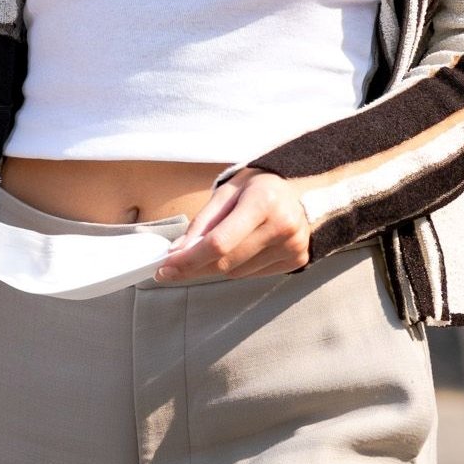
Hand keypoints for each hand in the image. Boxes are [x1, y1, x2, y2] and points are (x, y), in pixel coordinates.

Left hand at [156, 169, 308, 281]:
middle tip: (172, 268)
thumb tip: (178, 252)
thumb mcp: (226, 192)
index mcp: (262, 202)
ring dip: (216, 266)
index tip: (165, 268)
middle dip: (195, 267)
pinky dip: (237, 267)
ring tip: (214, 249)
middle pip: (228, 262)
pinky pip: (254, 275)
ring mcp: (293, 246)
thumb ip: (201, 222)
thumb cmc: (255, 188)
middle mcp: (282, 226)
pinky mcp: (298, 260)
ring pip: (238, 273)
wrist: (297, 191)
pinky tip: (239, 250)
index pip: (220, 242)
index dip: (190, 260)